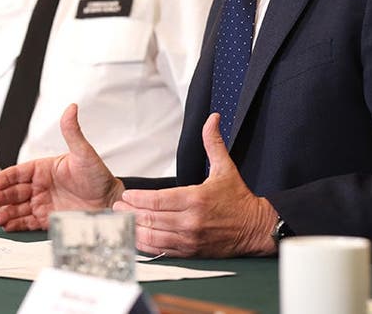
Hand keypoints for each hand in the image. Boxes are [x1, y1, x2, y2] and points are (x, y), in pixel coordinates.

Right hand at [0, 103, 123, 231]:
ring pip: (18, 207)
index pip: (19, 172)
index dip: (6, 178)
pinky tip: (7, 226)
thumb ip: (73, 132)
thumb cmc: (98, 176)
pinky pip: (28, 222)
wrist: (111, 202)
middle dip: (1, 196)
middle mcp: (40, 186)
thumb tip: (71, 107)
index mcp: (44, 169)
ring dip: (6, 211)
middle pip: (14, 191)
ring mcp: (43, 203)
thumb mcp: (84, 153)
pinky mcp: (47, 219)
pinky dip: (16, 224)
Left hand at [115, 113, 276, 257]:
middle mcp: (190, 221)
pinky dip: (147, 246)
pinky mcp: (191, 252)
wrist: (256, 228)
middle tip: (116, 208)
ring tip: (121, 222)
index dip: (137, 198)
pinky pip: (162, 251)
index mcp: (195, 199)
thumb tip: (212, 119)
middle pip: (151, 218)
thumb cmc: (239, 200)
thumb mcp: (225, 168)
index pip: (157, 200)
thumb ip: (213, 143)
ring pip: (153, 237)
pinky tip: (136, 238)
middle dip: (130, 213)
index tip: (126, 196)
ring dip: (134, 230)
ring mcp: (189, 239)